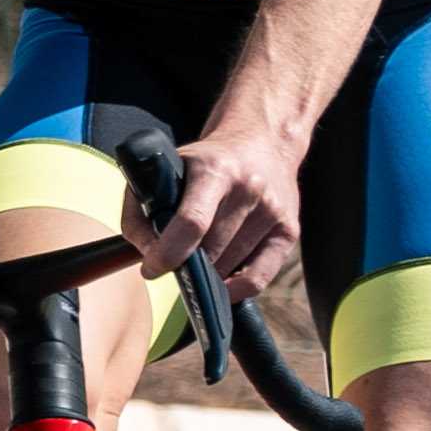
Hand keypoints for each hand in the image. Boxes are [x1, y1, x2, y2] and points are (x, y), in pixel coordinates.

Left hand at [135, 126, 304, 295]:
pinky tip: (221, 285)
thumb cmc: (208, 161)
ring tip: (197, 260)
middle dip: (184, 264)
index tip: (151, 268)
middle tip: (172, 261)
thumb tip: (145, 253)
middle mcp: (249, 188)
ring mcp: (272, 210)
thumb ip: (141, 208)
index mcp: (215, 169)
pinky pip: (260, 277)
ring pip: (230, 265)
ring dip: (207, 273)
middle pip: (210, 250)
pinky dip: (236, 289)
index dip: (168, 253)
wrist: (263, 141)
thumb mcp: (168, 168)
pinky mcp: (289, 229)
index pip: (192, 222)